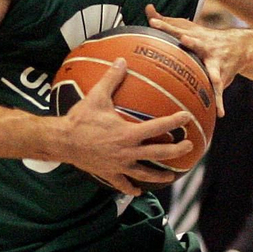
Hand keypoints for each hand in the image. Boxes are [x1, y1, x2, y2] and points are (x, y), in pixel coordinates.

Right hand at [54, 58, 194, 195]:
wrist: (62, 141)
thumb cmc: (80, 119)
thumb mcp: (96, 96)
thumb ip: (111, 78)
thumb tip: (122, 60)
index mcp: (128, 133)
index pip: (158, 127)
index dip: (175, 122)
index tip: (187, 117)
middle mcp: (127, 152)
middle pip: (159, 154)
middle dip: (177, 151)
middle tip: (190, 146)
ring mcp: (119, 165)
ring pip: (144, 174)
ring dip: (159, 176)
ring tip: (170, 176)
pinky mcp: (108, 173)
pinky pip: (122, 184)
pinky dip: (131, 188)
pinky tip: (138, 191)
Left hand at [145, 4, 247, 115]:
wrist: (241, 45)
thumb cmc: (206, 38)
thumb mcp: (189, 28)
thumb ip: (166, 22)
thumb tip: (148, 8)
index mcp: (194, 36)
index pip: (175, 29)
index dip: (164, 25)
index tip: (152, 22)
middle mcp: (205, 47)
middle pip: (196, 43)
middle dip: (191, 41)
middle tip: (185, 38)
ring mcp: (216, 61)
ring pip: (213, 69)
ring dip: (213, 75)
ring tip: (214, 81)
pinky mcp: (224, 75)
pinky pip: (220, 91)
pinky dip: (220, 102)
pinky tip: (220, 112)